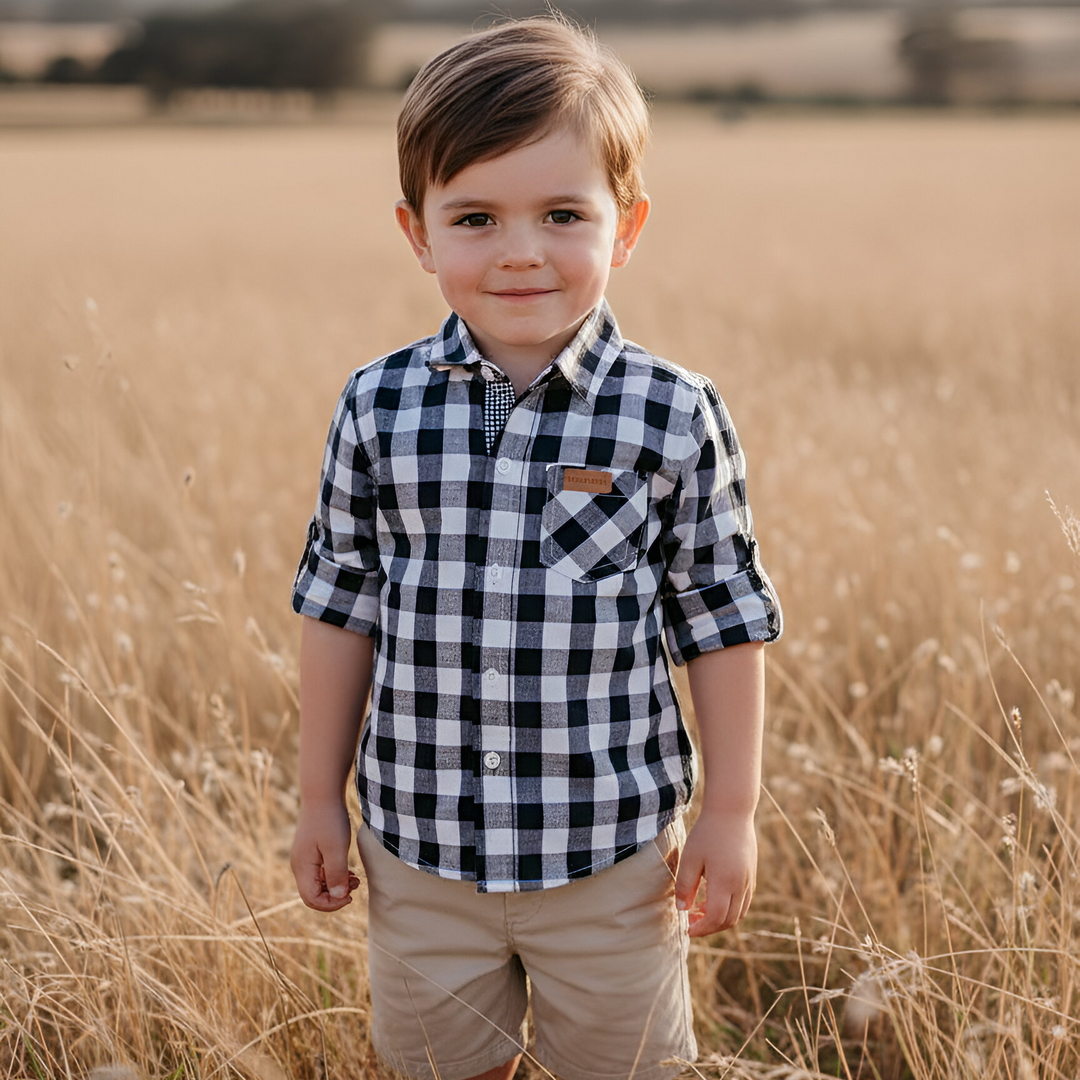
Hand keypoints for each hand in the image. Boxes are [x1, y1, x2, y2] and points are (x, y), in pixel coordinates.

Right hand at [291, 800, 360, 911]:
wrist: (323, 794)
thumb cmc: (330, 820)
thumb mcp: (337, 849)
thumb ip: (337, 874)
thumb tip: (338, 897)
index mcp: (302, 867)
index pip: (311, 900)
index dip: (331, 904)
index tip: (350, 896)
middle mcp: (299, 865)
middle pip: (313, 894)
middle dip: (335, 896)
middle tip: (356, 887)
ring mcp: (304, 858)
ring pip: (318, 883)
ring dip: (336, 885)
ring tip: (356, 879)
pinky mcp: (311, 851)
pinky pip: (320, 872)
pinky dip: (334, 875)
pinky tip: (349, 870)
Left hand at [674, 809, 756, 936]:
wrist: (732, 811)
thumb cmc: (707, 832)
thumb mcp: (690, 857)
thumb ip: (685, 885)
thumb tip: (683, 909)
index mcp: (725, 881)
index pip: (716, 918)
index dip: (701, 929)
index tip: (687, 929)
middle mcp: (741, 885)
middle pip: (729, 920)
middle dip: (710, 927)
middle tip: (691, 921)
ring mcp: (749, 880)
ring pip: (739, 913)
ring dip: (721, 919)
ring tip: (700, 910)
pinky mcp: (751, 875)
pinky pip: (744, 902)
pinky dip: (730, 908)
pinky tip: (714, 898)